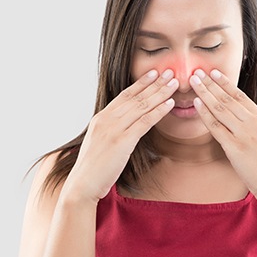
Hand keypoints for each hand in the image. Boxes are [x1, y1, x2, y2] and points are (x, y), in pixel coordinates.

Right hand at [63, 69, 178, 201]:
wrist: (82, 184)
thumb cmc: (94, 166)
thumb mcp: (100, 141)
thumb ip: (113, 128)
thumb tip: (128, 123)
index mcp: (101, 117)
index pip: (125, 95)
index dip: (141, 83)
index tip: (154, 73)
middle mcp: (107, 119)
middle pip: (135, 97)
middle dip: (154, 83)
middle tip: (169, 72)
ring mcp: (113, 129)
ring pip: (141, 106)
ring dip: (160, 93)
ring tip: (174, 82)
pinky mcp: (121, 141)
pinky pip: (144, 122)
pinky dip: (158, 111)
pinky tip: (170, 103)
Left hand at [189, 69, 256, 206]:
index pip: (240, 96)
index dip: (225, 83)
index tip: (214, 73)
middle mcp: (254, 123)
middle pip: (227, 99)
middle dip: (211, 84)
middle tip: (198, 72)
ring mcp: (244, 135)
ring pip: (220, 109)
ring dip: (205, 94)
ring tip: (194, 82)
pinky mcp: (235, 148)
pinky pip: (216, 127)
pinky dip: (205, 114)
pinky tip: (196, 104)